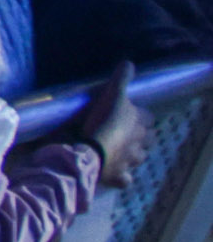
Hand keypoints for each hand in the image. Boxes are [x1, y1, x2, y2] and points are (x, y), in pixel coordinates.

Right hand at [73, 64, 152, 187]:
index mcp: (139, 124)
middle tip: (128, 131)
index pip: (149, 118)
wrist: (92, 151)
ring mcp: (130, 161)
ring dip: (133, 154)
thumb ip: (121, 80)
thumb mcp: (112, 95)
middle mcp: (139, 144)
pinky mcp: (119, 176)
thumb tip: (129, 63)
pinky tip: (116, 172)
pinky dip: (121, 175)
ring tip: (122, 150)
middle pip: (147, 139)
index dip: (142, 115)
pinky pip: (124, 178)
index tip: (134, 112)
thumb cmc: (103, 121)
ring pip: (138, 158)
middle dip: (141, 136)